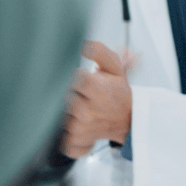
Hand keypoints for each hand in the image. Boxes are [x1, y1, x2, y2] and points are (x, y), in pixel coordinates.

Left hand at [61, 40, 132, 157]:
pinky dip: (63, 132)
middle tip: (77, 92)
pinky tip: (74, 123)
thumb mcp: (114, 67)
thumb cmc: (117, 92)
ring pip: (56, 114)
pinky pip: (58, 136)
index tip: (79, 77)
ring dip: (63, 109)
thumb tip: (83, 44)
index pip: (74, 77)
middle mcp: (88, 110)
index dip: (74, 75)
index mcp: (98, 90)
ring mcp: (80, 128)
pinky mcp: (75, 142)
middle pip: (62, 96)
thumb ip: (99, 51)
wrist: (128, 119)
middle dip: (67, 92)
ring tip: (76, 106)